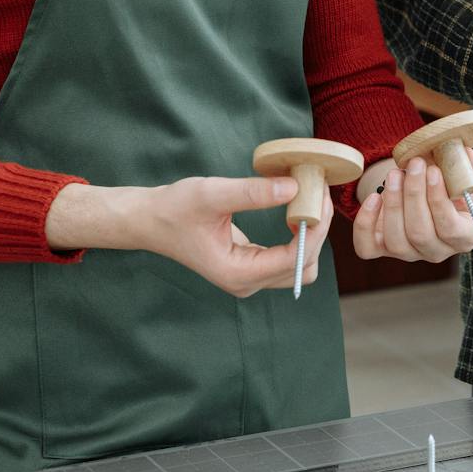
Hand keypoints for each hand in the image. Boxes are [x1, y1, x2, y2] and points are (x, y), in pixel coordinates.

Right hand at [46, 176, 326, 297]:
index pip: (295, 258)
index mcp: (238, 274)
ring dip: (310, 237)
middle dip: (317, 234)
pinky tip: (295, 210)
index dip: (315, 229)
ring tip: (308, 201)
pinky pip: (287, 259)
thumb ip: (253, 193)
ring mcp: (249, 279)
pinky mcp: (250, 267)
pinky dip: (298, 237)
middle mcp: (247, 283)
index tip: (321, 198)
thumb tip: (295, 188)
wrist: (151, 220)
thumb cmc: (175, 208)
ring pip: (299, 267)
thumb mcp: (212, 195)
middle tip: (318, 196)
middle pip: (304, 269)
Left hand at [351, 148, 472, 261]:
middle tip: (413, 164)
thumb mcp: (463, 173)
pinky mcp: (380, 250)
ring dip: (393, 204)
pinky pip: (367, 247)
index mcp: (463, 237)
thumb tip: (467, 156)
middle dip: (414, 196)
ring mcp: (408, 253)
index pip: (450, 229)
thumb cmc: (447, 182)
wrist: (421, 188)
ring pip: (396, 241)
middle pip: (421, 234)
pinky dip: (366, 223)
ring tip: (395, 174)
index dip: (439, 201)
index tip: (433, 171)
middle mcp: (436, 251)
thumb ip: (470, 166)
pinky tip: (373, 197)